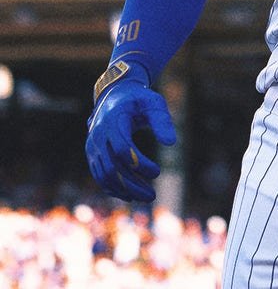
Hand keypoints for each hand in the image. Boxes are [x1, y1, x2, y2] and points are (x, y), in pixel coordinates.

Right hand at [85, 73, 176, 201]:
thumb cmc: (139, 99)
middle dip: (132, 184)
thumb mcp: (154, 104)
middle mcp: (98, 137)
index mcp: (112, 122)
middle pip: (112, 168)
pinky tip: (130, 196)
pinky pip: (100, 175)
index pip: (122, 150)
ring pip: (104, 176)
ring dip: (124, 190)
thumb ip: (162, 121)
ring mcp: (93, 147)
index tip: (157, 172)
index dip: (139, 164)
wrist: (114, 95)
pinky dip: (113, 188)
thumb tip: (171, 143)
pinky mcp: (93, 154)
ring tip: (146, 197)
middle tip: (152, 196)